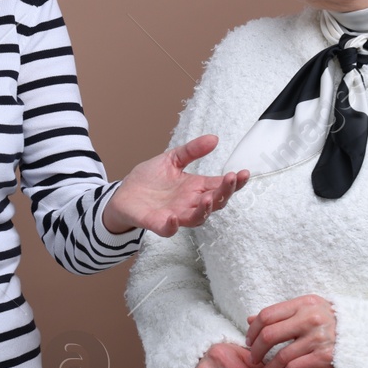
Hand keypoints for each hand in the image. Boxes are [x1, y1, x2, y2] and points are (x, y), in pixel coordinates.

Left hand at [102, 134, 248, 236]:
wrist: (124, 194)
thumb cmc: (149, 179)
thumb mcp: (171, 159)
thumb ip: (191, 151)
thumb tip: (214, 138)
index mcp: (196, 187)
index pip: (220, 186)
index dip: (234, 182)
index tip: (243, 172)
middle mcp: (189, 203)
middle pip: (215, 202)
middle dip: (225, 192)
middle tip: (231, 179)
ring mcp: (175, 215)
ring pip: (197, 218)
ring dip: (205, 210)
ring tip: (209, 197)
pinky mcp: (156, 223)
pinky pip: (167, 229)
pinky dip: (171, 226)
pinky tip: (173, 217)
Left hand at [246, 295, 335, 367]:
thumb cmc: (334, 323)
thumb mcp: (309, 311)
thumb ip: (281, 314)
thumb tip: (249, 319)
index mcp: (305, 303)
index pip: (267, 315)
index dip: (252, 330)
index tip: (248, 341)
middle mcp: (312, 318)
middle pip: (269, 335)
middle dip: (255, 350)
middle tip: (252, 359)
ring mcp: (320, 338)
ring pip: (281, 356)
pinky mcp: (326, 357)